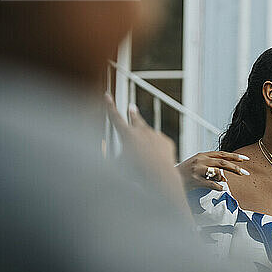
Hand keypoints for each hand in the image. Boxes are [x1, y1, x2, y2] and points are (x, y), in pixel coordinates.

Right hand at [105, 94, 186, 210]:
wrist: (160, 176)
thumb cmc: (135, 173)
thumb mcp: (116, 165)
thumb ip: (108, 156)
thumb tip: (105, 148)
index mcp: (127, 134)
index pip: (114, 117)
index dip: (109, 105)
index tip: (107, 95)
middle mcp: (142, 130)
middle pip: (135, 119)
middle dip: (132, 113)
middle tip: (132, 107)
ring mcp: (156, 135)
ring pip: (148, 135)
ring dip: (144, 141)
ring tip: (143, 152)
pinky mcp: (166, 141)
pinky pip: (159, 145)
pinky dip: (156, 152)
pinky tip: (155, 161)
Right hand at [176, 151, 250, 191]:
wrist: (167, 178)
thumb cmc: (184, 173)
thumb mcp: (197, 165)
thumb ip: (210, 167)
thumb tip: (224, 176)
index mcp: (202, 155)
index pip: (222, 153)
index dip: (234, 156)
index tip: (245, 158)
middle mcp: (201, 160)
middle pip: (222, 162)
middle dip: (235, 167)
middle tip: (246, 173)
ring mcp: (197, 169)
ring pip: (217, 171)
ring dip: (225, 177)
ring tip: (229, 183)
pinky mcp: (194, 180)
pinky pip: (210, 183)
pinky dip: (218, 186)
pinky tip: (221, 189)